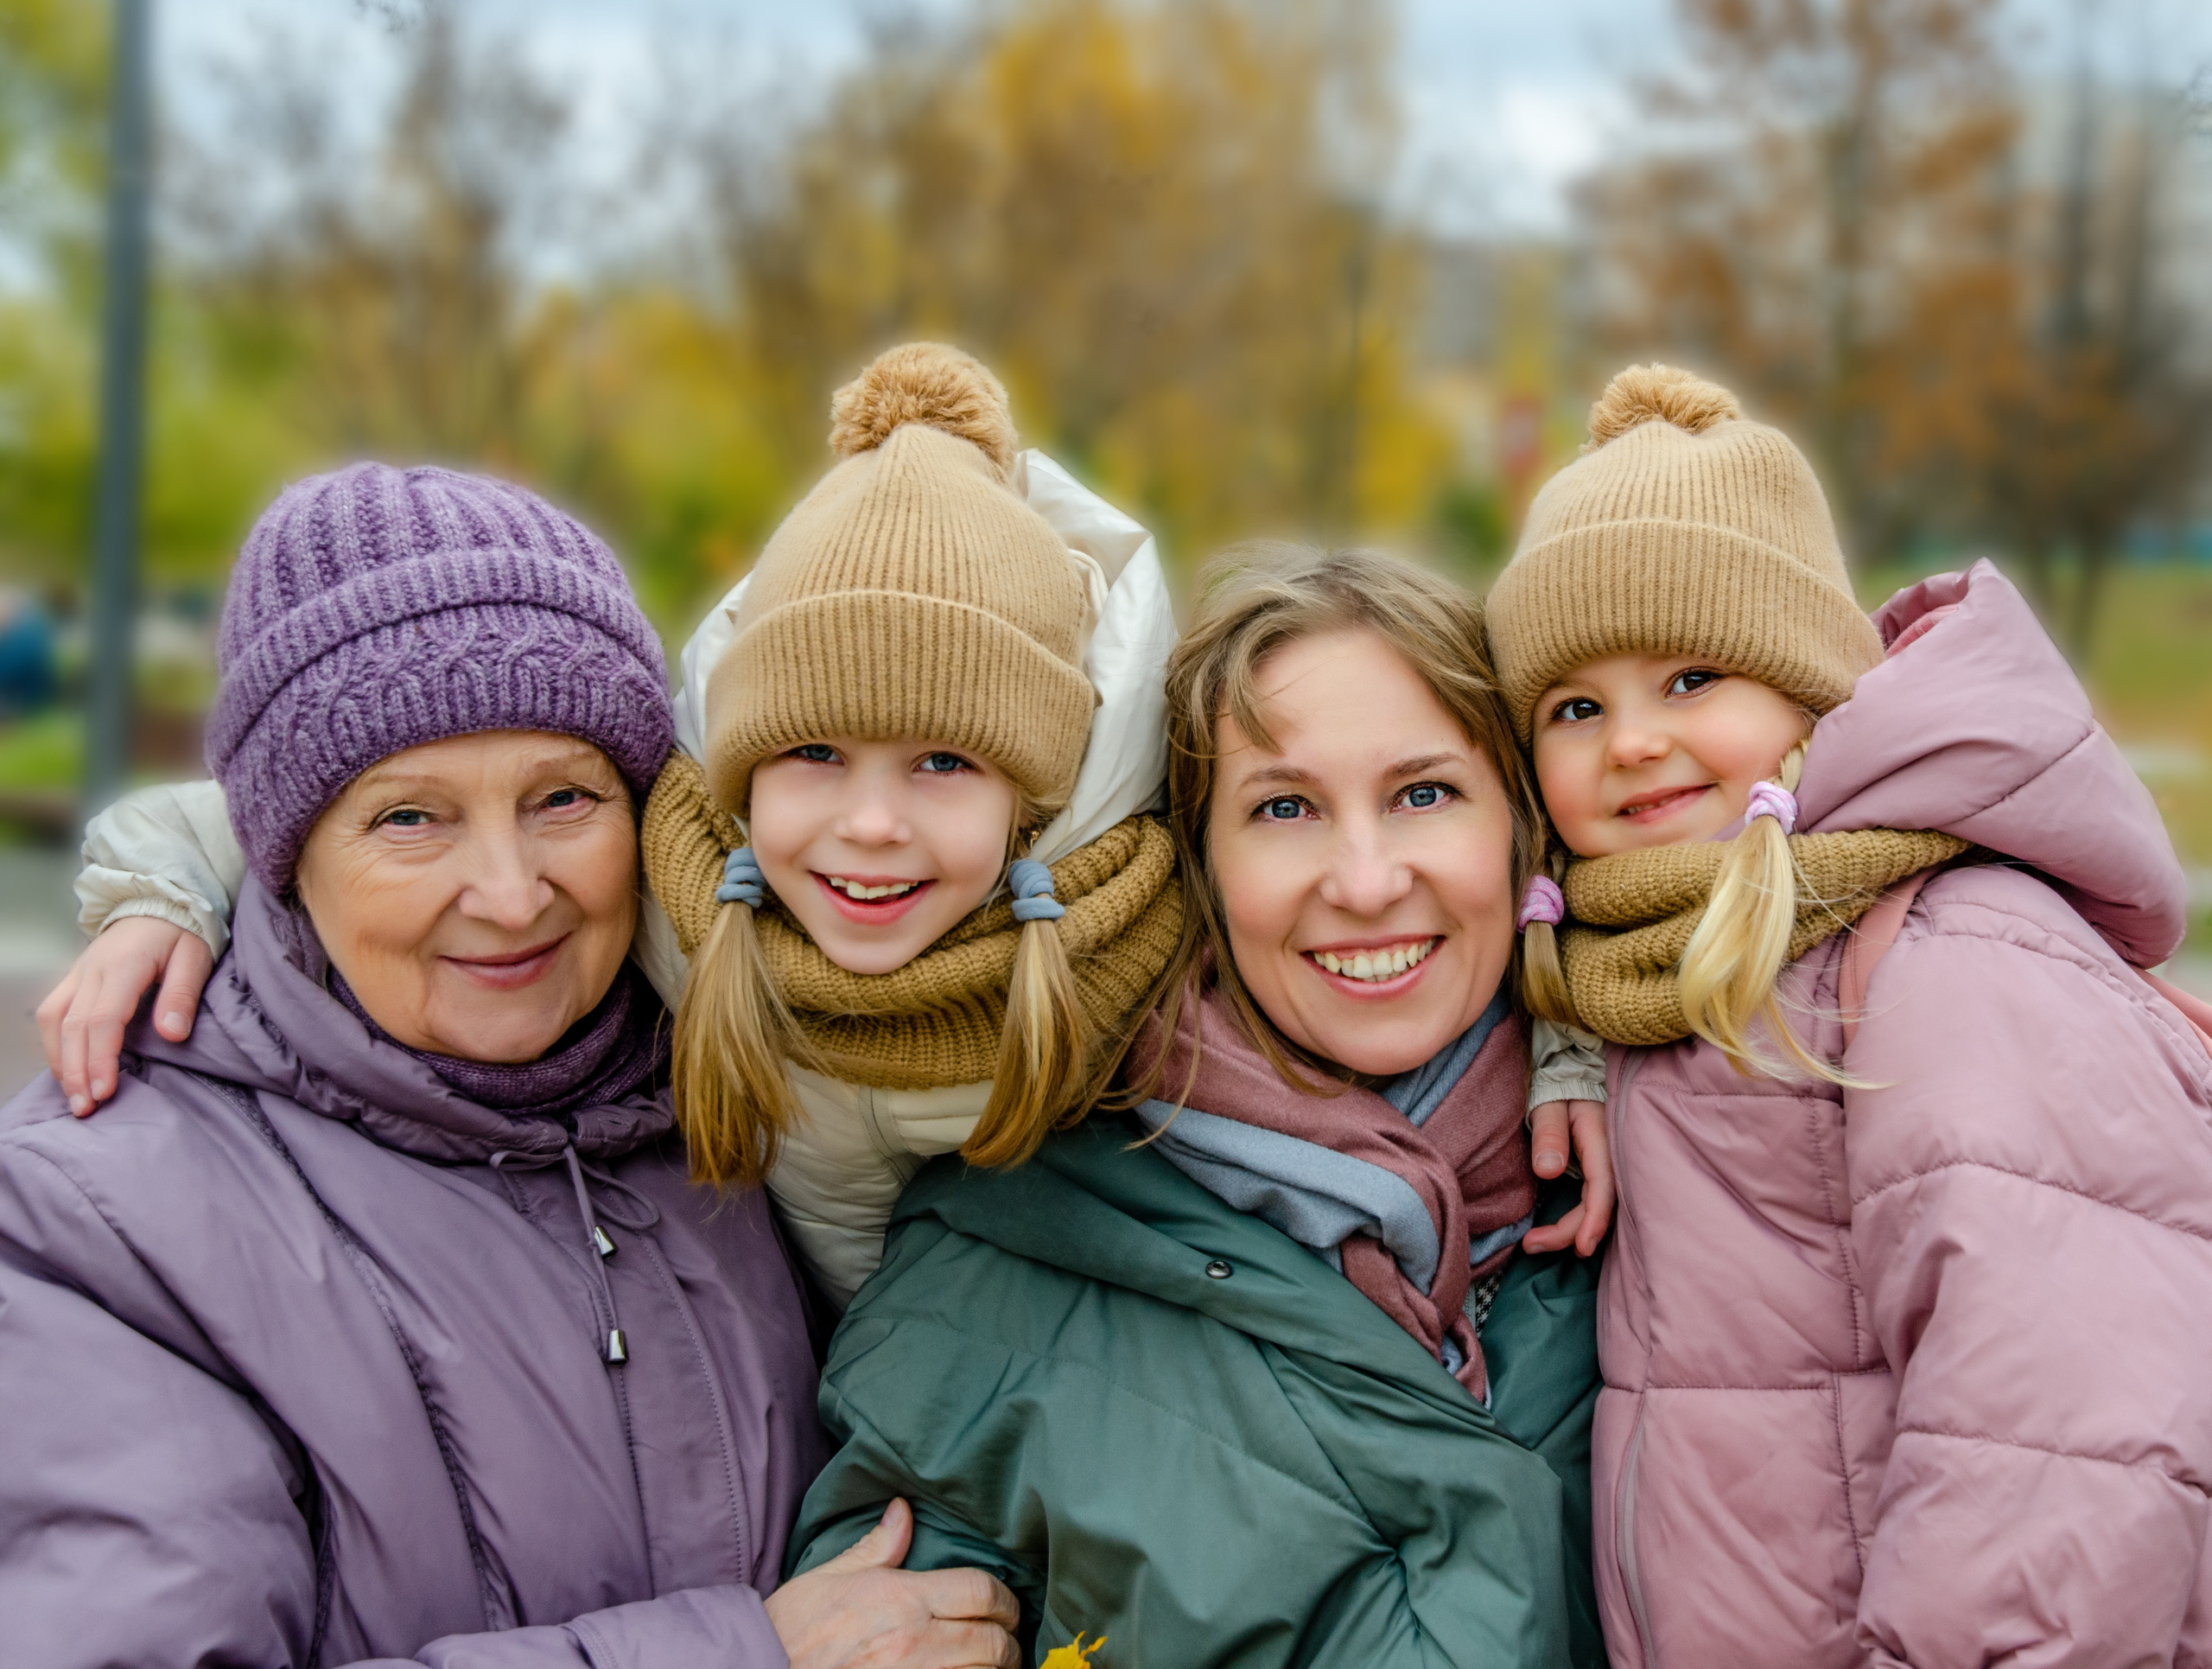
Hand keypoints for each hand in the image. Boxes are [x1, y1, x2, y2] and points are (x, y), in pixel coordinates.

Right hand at [35, 916, 211, 1116]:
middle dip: (76, 1072)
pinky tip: (68, 1069)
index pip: (102, 1019)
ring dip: (61, 1061)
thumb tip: (172, 1034)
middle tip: (85, 1108)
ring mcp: (78, 974)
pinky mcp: (74, 979)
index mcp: (123, 966)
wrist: (158, 902)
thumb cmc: (181, 932)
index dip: (101, 1059)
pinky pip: (52, 1013)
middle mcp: (92, 971)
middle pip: (72, 1027)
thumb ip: (182, 995)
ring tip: (75, 1097)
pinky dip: (55, 1044)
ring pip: (53, 1021)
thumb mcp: (194, 957)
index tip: (105, 1091)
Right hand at [765, 1498, 1019, 1668]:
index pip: (979, 1591)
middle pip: (992, 1641)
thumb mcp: (831, 1578)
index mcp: (901, 1598)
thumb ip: (877, 1547)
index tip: (1007, 1608)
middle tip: (1006, 1643)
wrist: (760, 1668)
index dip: (1004, 1600)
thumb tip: (903, 1510)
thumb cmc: (791, 1629)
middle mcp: (914, 1641)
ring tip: (989, 1667)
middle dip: (1006, 1643)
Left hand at [1522, 1099, 1613, 1256]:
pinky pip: (1597, 1201)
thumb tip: (1547, 1171)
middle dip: (1572, 1232)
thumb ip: (1549, 1134)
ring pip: (1601, 1207)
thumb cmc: (1560, 1089)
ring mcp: (1610, 1166)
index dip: (1594, 1220)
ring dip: (1574, 1231)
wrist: (1573, 1077)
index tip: (1581, 1247)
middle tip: (1531, 1245)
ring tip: (1538, 1244)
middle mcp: (1613, 1158)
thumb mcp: (1549, 1105)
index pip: (1603, 1187)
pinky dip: (1581, 1221)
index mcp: (1603, 1141)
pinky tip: (1563, 1234)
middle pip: (1602, 1205)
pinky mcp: (1601, 1171)